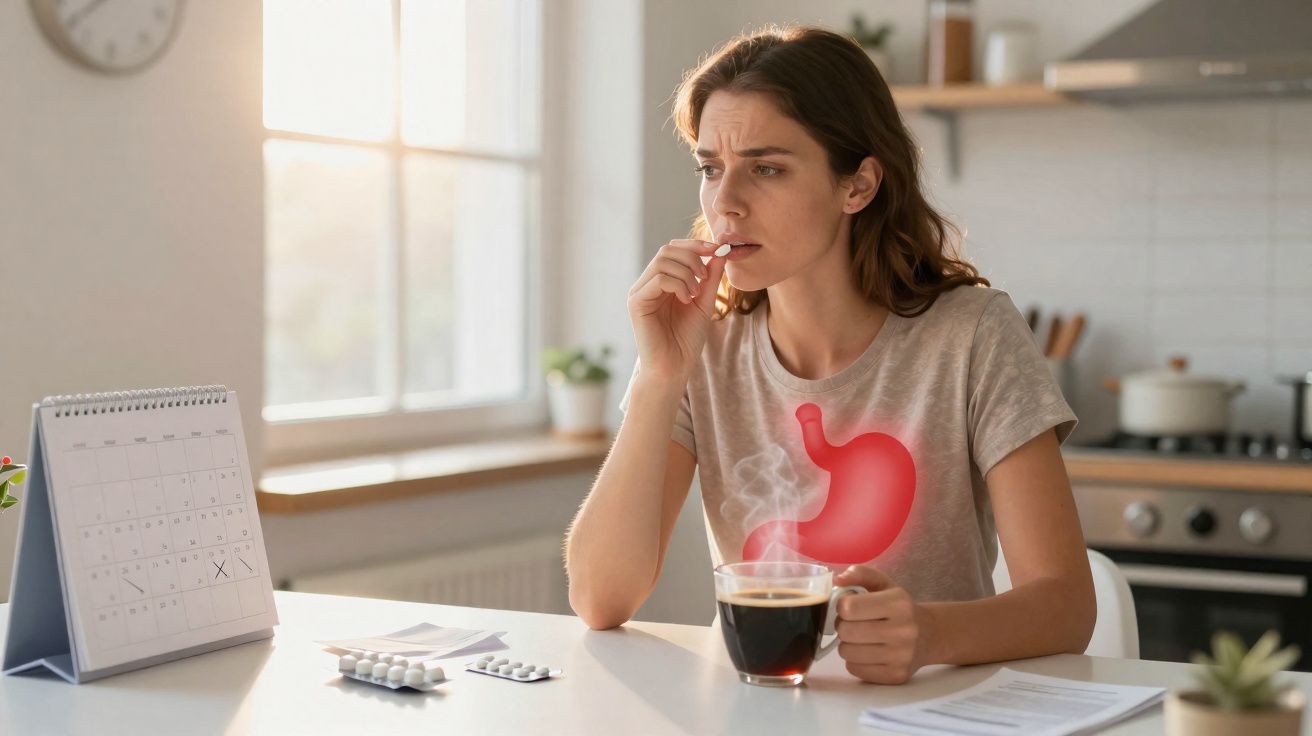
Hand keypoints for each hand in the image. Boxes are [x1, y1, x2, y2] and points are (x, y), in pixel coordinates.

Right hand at [627, 240, 726, 381]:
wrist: (674, 368)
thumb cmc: (686, 340)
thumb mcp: (704, 302)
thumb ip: (710, 278)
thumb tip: (720, 251)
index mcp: (661, 282)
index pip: (673, 249)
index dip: (695, 244)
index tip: (717, 249)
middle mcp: (647, 284)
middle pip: (667, 250)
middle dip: (692, 256)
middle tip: (705, 277)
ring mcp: (640, 292)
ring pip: (663, 261)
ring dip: (687, 273)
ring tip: (696, 294)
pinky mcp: (636, 302)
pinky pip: (659, 278)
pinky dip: (678, 284)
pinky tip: (686, 300)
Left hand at [833, 565, 934, 684]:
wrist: (930, 636)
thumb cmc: (900, 608)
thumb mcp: (884, 584)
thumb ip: (859, 574)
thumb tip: (836, 580)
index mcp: (899, 604)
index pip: (849, 607)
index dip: (842, 606)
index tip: (849, 606)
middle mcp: (903, 631)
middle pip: (845, 632)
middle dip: (843, 626)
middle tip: (853, 623)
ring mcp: (901, 657)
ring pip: (847, 653)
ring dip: (847, 644)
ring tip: (861, 638)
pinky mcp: (896, 676)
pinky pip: (854, 669)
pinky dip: (855, 661)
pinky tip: (868, 652)